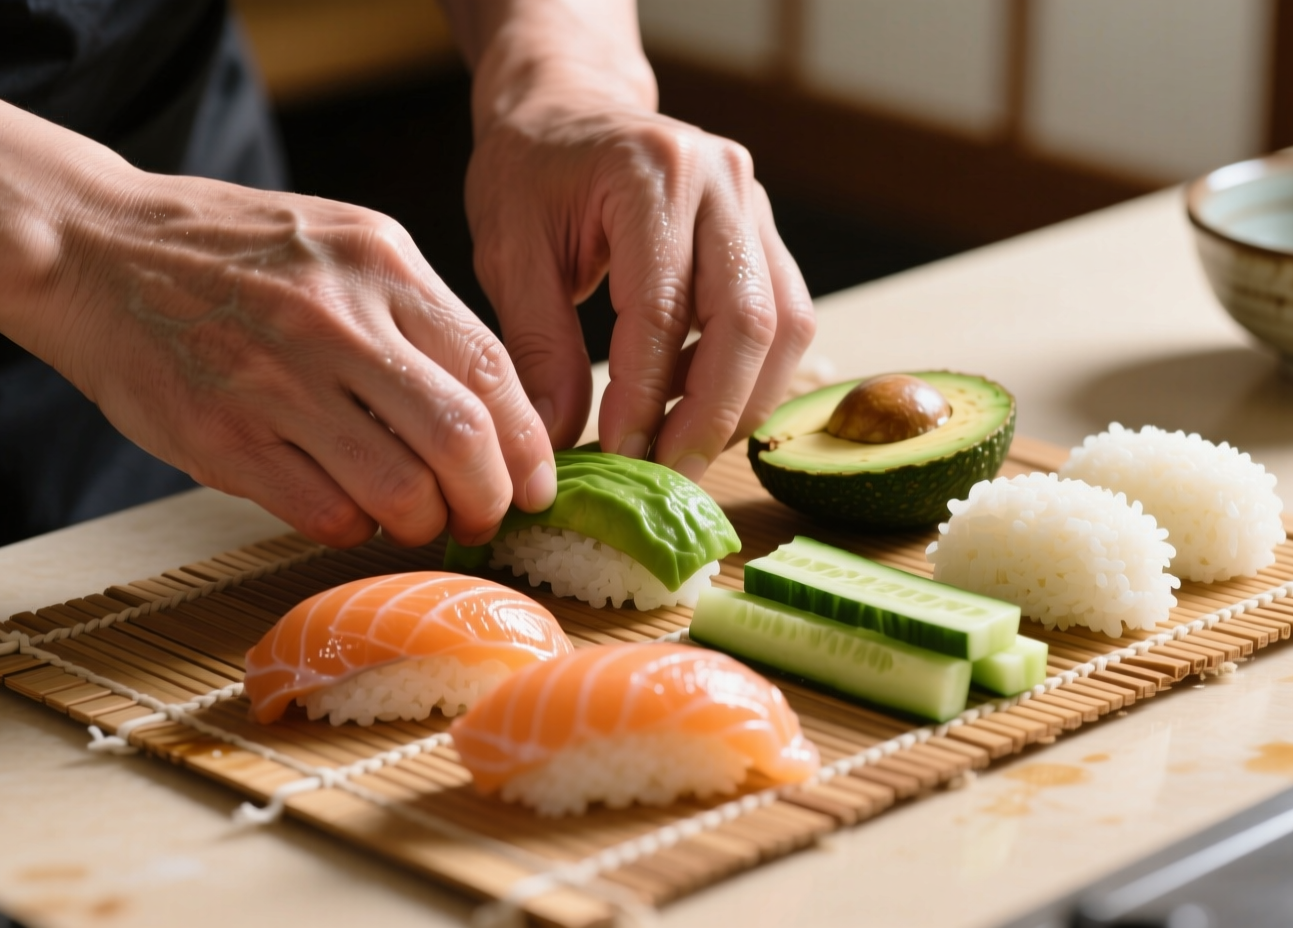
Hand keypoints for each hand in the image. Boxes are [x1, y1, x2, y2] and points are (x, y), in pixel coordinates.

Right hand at [42, 173, 556, 547]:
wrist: (91, 247)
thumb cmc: (230, 252)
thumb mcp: (340, 242)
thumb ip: (414, 312)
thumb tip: (493, 408)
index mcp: (380, 263)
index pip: (492, 370)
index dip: (528, 445)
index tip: (535, 484)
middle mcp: (335, 319)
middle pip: (461, 439)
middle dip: (490, 499)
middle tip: (486, 518)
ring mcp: (275, 381)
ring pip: (399, 490)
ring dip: (424, 525)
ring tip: (418, 522)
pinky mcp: (222, 438)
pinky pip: (325, 513)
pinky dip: (355, 530)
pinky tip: (350, 515)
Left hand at [450, 2, 815, 481]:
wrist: (568, 111)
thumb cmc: (530, 173)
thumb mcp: (509, 251)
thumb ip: (538, 343)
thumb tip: (560, 439)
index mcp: (651, 173)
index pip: (663, 307)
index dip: (646, 395)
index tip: (621, 457)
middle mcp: (721, 181)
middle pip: (748, 321)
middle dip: (711, 415)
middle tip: (668, 476)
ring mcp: (755, 204)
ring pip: (783, 326)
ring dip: (739, 402)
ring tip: (678, 447)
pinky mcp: (766, 233)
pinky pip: (783, 317)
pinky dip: (746, 374)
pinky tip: (690, 402)